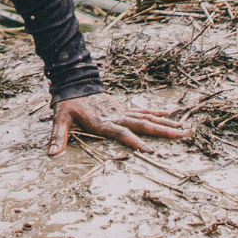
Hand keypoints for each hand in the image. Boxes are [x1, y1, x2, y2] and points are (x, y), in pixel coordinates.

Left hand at [48, 96, 189, 155]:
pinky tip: (172, 115)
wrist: (73, 84)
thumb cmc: (67, 105)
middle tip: (182, 136)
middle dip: (163, 132)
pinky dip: (158, 114)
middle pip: (143, 125)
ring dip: (166, 124)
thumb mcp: (60, 119)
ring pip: (148, 119)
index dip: (134, 141)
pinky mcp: (124, 109)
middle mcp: (117, 117)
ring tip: (185, 129)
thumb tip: (52, 154)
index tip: (150, 150)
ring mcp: (122, 112)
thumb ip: (57, 137)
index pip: (122, 133)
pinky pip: (144, 112)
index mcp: (104, 122)